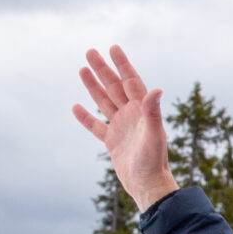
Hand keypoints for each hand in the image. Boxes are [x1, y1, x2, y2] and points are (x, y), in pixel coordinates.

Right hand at [73, 45, 178, 210]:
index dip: (122, 64)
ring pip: (104, 102)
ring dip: (93, 86)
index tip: (113, 48)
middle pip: (114, 87)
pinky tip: (76, 106)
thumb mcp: (153, 134)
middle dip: (103, 69)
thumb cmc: (154, 161)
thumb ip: (153, 111)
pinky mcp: (113, 142)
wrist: (148, 185)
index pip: (130, 81)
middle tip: (90, 51)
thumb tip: (157, 89)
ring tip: (82, 69)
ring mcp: (121, 128)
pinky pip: (96, 126)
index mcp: (142, 110)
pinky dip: (86, 117)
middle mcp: (132, 115)